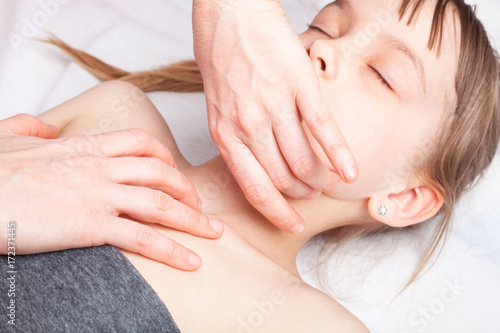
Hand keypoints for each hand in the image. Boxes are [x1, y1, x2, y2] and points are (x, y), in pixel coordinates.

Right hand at [0, 114, 222, 269]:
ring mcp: (99, 195)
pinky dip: (172, 250)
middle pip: (160, 173)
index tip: (173, 172)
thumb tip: (44, 126)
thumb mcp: (8, 137)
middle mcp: (99, 167)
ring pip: (160, 204)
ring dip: (192, 219)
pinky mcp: (92, 225)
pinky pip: (143, 238)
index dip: (164, 157)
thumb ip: (31, 127)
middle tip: (200, 205)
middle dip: (186, 189)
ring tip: (212, 232)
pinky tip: (190, 261)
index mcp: (84, 147)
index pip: (139, 143)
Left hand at [192, 0, 357, 232]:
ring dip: (319, 179)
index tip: (290, 225)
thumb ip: (234, 137)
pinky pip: (323, 130)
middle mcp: (248, 125)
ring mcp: (275, 106)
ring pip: (304, 162)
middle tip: (310, 193)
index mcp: (225, 133)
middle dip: (300, 194)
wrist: (229, 12)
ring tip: (326, 181)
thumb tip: (255, 166)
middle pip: (283, 179)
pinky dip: (340, 156)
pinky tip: (351, 172)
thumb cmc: (220, 57)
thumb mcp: (215, 105)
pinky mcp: (299, 86)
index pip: (253, 188)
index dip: (275, 212)